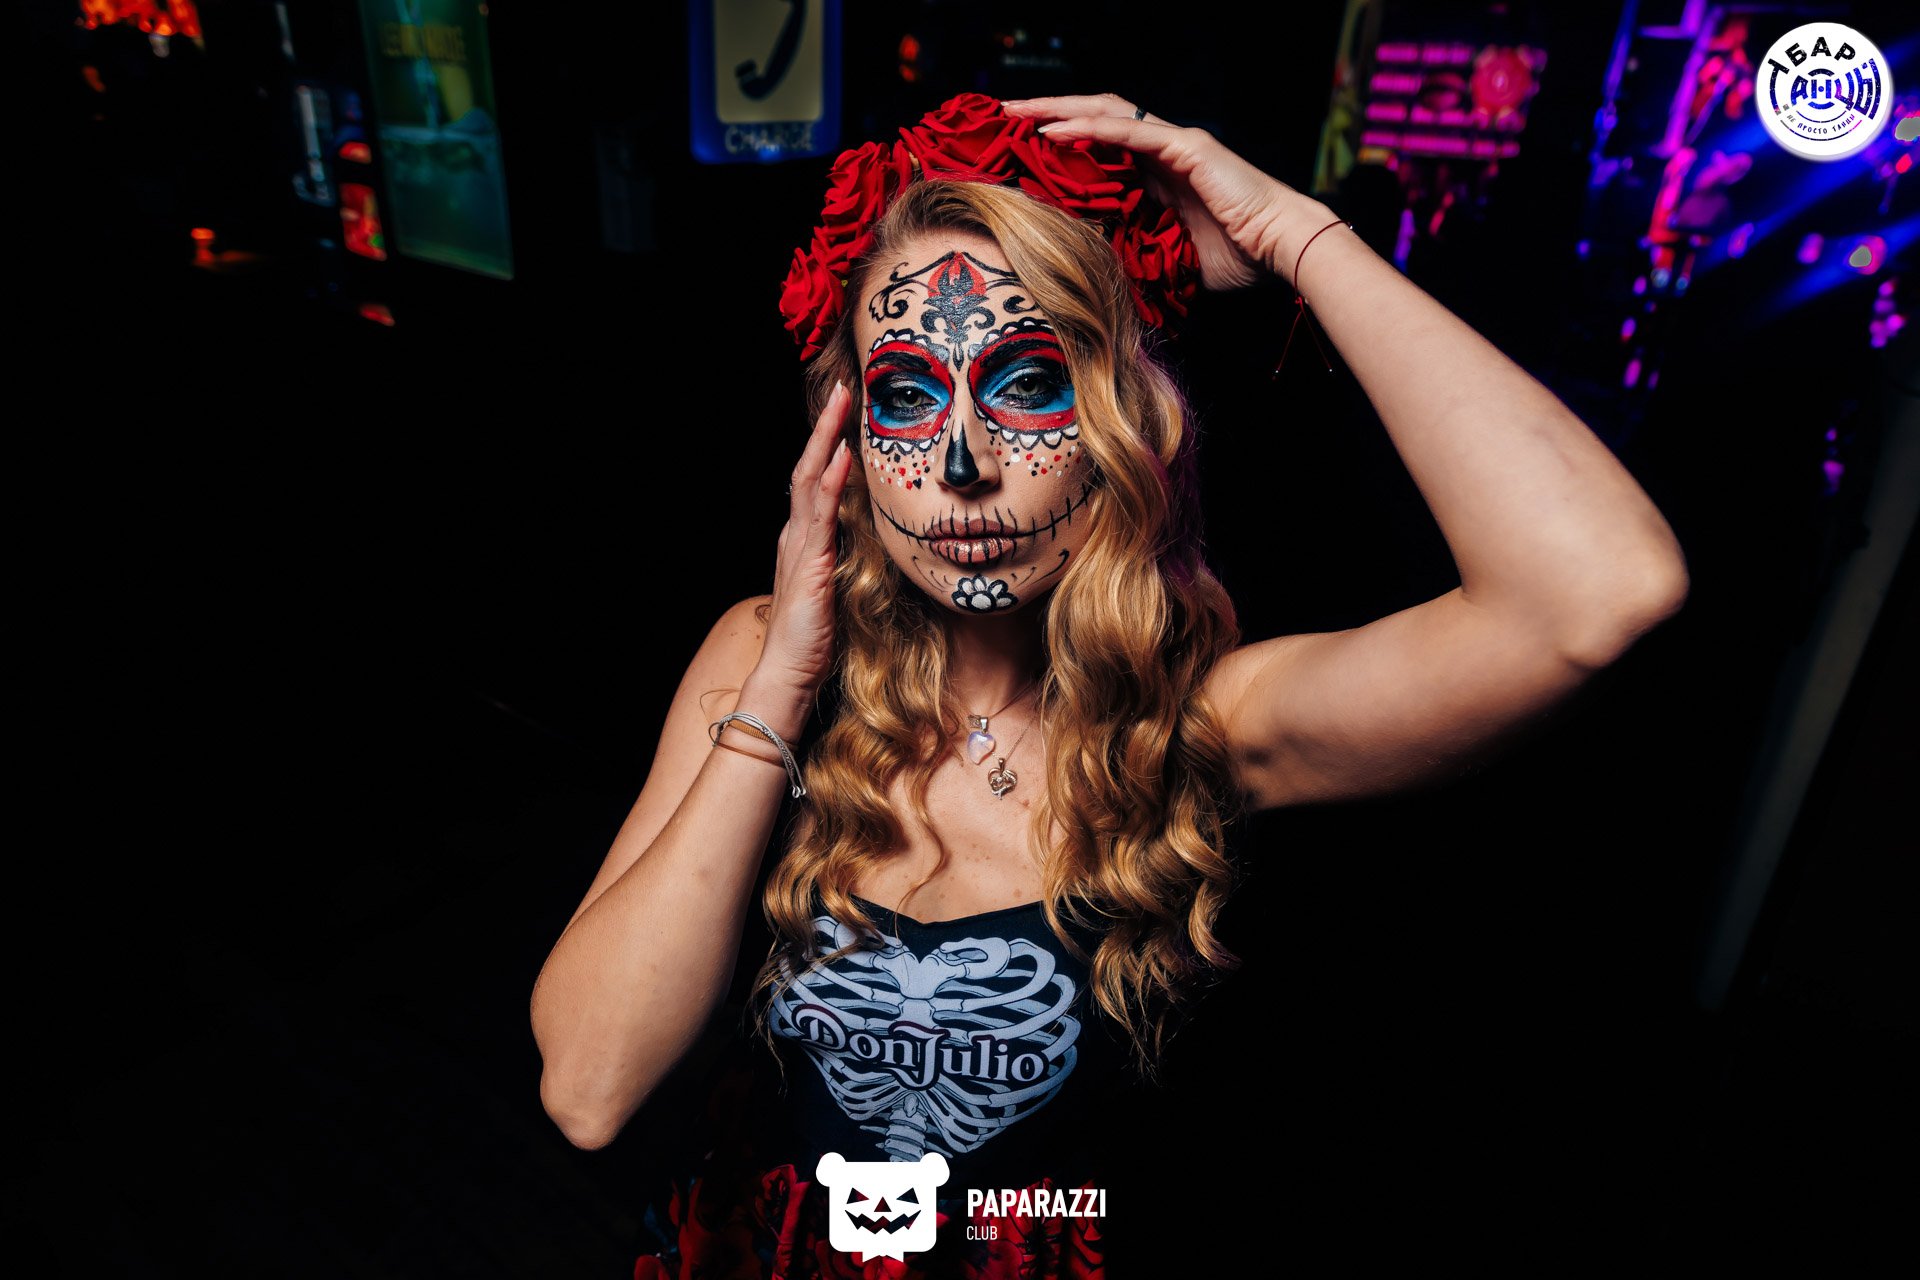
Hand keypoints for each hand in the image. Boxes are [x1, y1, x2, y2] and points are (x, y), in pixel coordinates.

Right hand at [751, 383, 857, 714]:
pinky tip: (843, 457)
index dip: (830, 442)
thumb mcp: (838, 587)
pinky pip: (819, 515)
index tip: (847, 409)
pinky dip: (829, 482)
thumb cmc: (815, 639)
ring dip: (826, 439)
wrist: (790, 675)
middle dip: (825, 425)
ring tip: (841, 403)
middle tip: (841, 386)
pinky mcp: (809, 565)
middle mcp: (796, 535)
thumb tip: (874, 539)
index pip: (817, 479)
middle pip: (809, 467)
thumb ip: (849, 559)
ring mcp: (799, 547)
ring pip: (810, 480)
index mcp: (805, 540)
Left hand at [1003, 94, 1333, 289]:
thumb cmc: (1235, 258)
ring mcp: (1175, 143)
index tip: (1016, 147)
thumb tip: (1088, 262)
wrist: (1281, 249)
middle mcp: (1162, 149)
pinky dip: (1089, 128)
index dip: (1058, 140)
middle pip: (1093, 116)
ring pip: (1105, 113)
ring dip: (1056, 110)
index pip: (1098, 144)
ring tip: (1015, 113)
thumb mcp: (1165, 254)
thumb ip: (1131, 246)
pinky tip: (1054, 130)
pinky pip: (1129, 131)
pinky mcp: (1188, 147)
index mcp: (1156, 172)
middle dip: (1045, 111)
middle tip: (1000, 115)